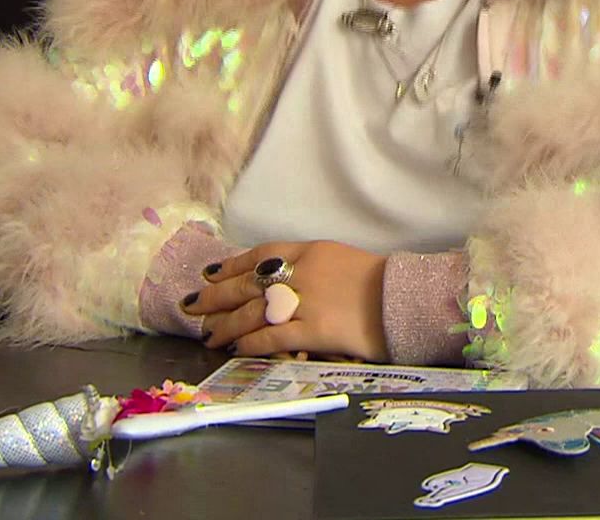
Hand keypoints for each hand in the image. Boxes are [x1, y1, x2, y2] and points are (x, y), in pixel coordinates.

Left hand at [184, 240, 389, 361]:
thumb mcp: (342, 260)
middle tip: (194, 305)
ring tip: (209, 334)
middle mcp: (302, 273)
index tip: (213, 273)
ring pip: (254, 311)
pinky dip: (250, 342)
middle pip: (248, 284)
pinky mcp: (314, 331)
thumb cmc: (380, 282)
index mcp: (311, 251)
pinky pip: (272, 336)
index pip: (261, 255)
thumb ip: (312, 268)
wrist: (405, 298)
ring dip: (227, 324)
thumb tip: (285, 284)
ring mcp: (306, 302)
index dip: (233, 265)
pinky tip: (236, 348)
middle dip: (217, 296)